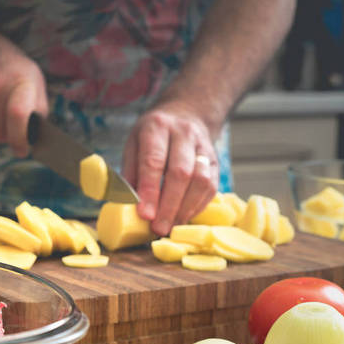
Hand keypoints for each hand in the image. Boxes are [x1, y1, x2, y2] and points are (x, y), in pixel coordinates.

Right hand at [0, 32, 47, 156]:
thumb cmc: (7, 63)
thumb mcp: (33, 76)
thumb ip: (39, 107)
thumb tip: (37, 135)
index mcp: (19, 80)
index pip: (18, 115)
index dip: (21, 139)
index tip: (23, 149)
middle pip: (1, 133)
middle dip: (9, 137)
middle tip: (12, 128)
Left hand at [122, 102, 219, 235]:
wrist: (185, 114)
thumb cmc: (152, 136)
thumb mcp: (133, 145)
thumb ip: (130, 173)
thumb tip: (128, 205)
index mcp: (156, 127)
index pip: (154, 162)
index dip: (150, 191)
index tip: (145, 215)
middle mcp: (183, 133)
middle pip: (180, 173)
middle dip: (168, 206)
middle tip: (158, 228)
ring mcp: (203, 146)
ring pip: (200, 181)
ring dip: (185, 209)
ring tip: (171, 226)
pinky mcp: (215, 160)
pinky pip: (211, 186)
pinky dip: (197, 206)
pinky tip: (184, 217)